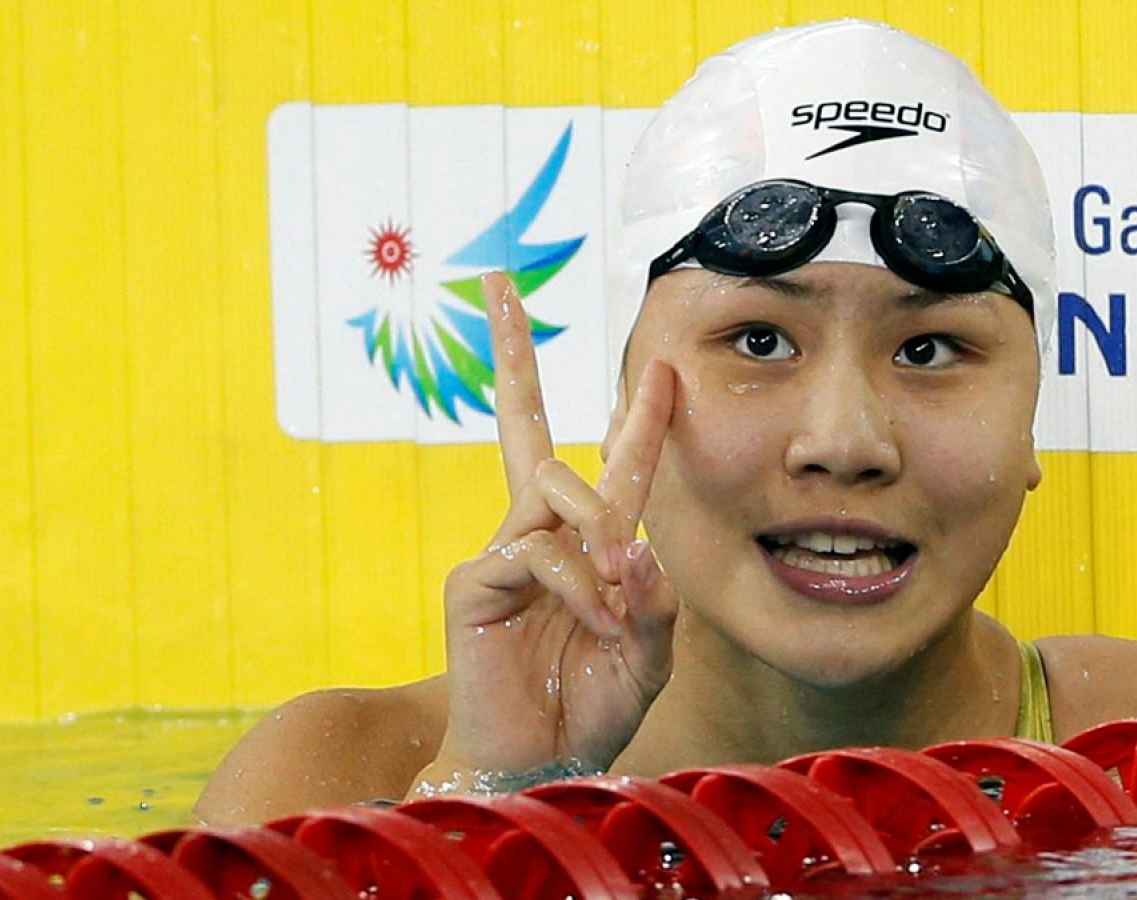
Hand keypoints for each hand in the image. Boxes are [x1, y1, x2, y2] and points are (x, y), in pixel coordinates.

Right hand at [410, 272, 677, 794]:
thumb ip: (657, 603)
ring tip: (613, 609)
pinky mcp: (475, 581)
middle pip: (527, 425)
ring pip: (554, 491)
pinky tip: (593, 623)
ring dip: (599, 540)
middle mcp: (542, 533)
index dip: (638, 415)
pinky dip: (578, 586)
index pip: (615, 464)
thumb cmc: (591, 706)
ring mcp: (503, 551)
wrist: (539, 762)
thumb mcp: (651, 655)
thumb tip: (638, 550)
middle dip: (512, 354)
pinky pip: (538, 552)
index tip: (660, 365)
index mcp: (591, 544)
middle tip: (499, 284)